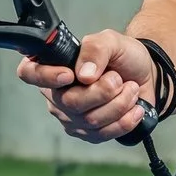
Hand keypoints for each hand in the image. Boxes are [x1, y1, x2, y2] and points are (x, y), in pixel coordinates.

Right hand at [14, 29, 153, 142]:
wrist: (144, 75)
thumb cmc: (123, 56)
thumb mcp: (111, 41)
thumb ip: (95, 49)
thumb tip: (84, 74)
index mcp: (53, 66)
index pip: (30, 73)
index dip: (46, 76)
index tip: (70, 75)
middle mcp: (57, 94)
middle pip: (70, 102)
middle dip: (103, 91)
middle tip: (119, 78)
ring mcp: (72, 117)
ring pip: (90, 120)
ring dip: (119, 103)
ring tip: (131, 89)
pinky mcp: (89, 134)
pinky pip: (103, 134)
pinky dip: (125, 121)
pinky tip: (134, 108)